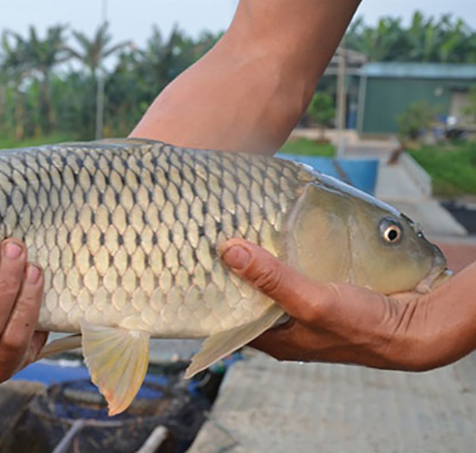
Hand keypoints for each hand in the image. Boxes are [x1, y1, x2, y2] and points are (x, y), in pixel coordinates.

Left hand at [218, 238, 442, 370]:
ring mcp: (305, 310)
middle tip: (215, 241)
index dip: (214, 295)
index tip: (198, 266)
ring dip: (262, 261)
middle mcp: (286, 327)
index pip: (230, 319)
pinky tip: (280, 234)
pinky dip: (287, 256)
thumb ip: (272, 279)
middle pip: (250, 297)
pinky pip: (296, 273)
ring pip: (273, 283)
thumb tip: (230, 252)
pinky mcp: (323, 293)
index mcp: (276, 340)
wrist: (416, 326)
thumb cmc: (363, 326)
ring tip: (241, 231)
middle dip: (235, 273)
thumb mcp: (311, 301)